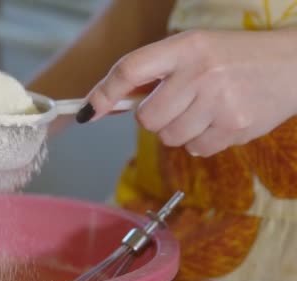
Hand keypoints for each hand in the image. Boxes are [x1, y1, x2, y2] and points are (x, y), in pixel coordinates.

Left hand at [82, 29, 296, 156]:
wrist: (293, 65)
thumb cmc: (233, 58)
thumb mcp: (194, 49)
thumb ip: (154, 73)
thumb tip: (107, 105)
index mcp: (186, 46)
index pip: (130, 69)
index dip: (104, 93)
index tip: (88, 111)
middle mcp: (201, 72)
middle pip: (147, 119)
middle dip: (156, 118)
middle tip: (179, 104)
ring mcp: (219, 101)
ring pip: (170, 138)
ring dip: (180, 130)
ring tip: (205, 110)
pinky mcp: (235, 126)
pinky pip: (196, 150)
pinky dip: (202, 141)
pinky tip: (220, 121)